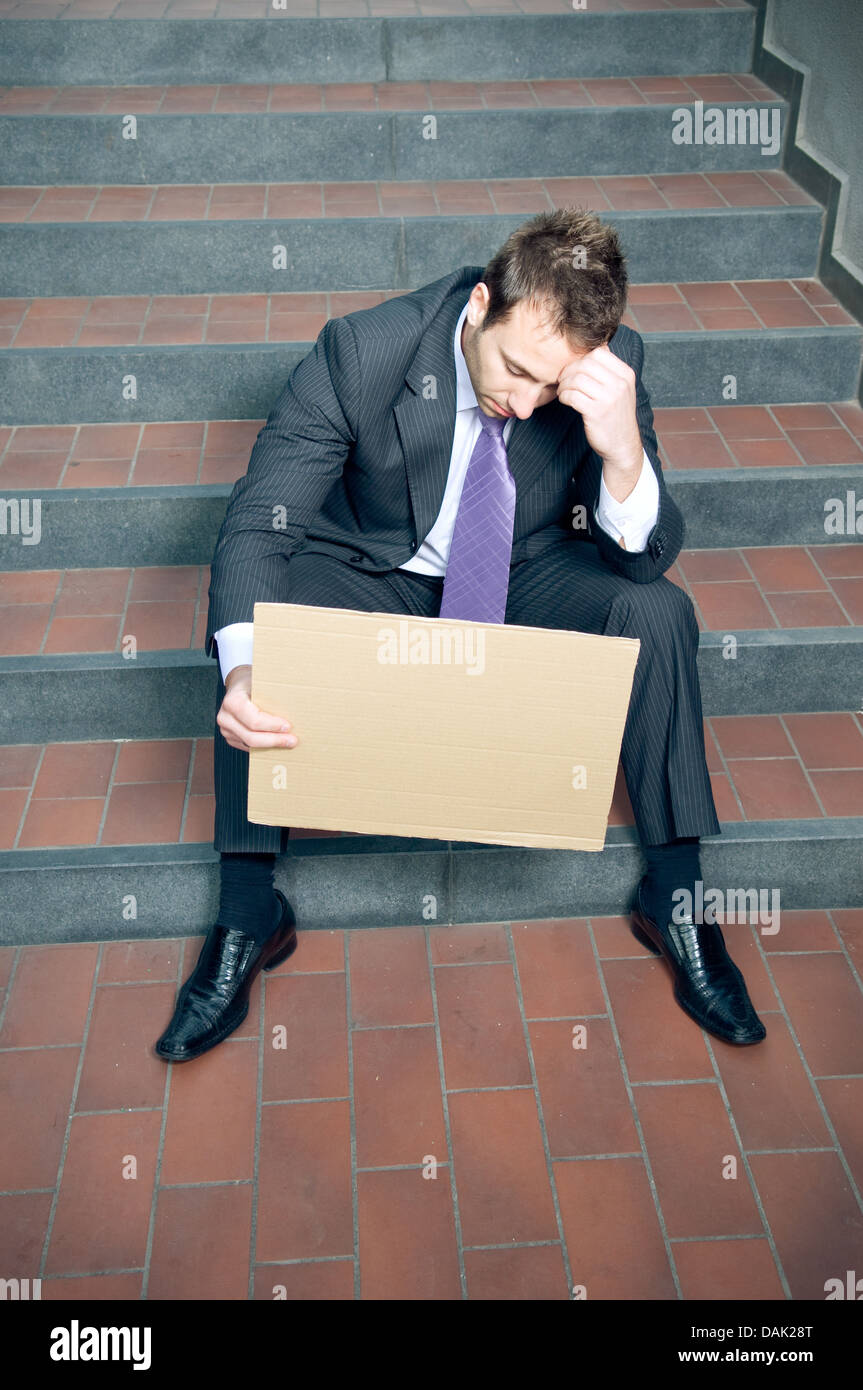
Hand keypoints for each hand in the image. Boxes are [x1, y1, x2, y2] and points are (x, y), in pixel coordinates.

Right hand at [217, 665, 297, 752]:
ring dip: (271, 746)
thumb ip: (273, 695)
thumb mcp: (261, 683)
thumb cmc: (251, 683)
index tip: (288, 726)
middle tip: (292, 740)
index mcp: (233, 702)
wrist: (238, 686)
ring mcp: (226, 729)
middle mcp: (226, 717)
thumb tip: (297, 707)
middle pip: (252, 737)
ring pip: (250, 745)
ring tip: (286, 742)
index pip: (254, 720)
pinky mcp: (231, 738)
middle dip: (274, 740)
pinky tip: (275, 743)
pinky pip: (248, 747)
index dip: (273, 726)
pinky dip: (264, 747)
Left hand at [557, 344, 641, 469]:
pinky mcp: (596, 412)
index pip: (599, 353)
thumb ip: (609, 371)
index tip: (574, 370)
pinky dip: (564, 396)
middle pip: (585, 364)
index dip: (581, 359)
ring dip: (564, 385)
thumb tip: (594, 348)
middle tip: (563, 381)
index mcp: (626, 374)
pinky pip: (572, 395)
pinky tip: (565, 401)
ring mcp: (609, 398)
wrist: (622, 445)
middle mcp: (620, 384)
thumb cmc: (616, 415)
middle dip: (569, 371)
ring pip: (577, 379)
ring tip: (563, 392)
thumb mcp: (621, 389)